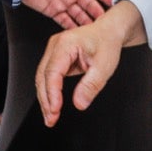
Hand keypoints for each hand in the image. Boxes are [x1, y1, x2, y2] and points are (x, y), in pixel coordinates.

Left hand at [21, 0, 114, 28]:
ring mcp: (62, 1)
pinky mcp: (53, 10)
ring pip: (79, 14)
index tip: (113, 0)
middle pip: (89, 3)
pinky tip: (79, 32)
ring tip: (95, 29)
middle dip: (98, 11)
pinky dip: (72, 26)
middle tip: (106, 20)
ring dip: (87, 21)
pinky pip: (65, 20)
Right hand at [35, 1, 142, 125]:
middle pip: (43, 76)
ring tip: (51, 117)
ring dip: (45, 98)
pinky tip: (53, 104)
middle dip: (46, 100)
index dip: (52, 93)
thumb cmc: (107, 43)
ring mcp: (53, 50)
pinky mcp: (55, 57)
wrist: (109, 31)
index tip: (55, 110)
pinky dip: (49, 91)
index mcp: (65, 44)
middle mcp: (55, 45)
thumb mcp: (104, 66)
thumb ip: (91, 85)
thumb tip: (79, 103)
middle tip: (51, 119)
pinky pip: (48, 76)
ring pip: (42, 78)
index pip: (52, 72)